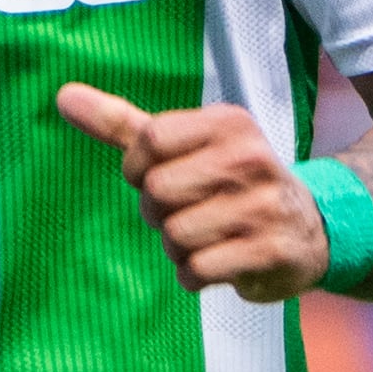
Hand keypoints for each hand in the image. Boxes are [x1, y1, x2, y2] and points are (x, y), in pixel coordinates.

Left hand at [54, 85, 330, 303]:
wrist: (309, 228)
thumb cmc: (227, 182)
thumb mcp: (182, 146)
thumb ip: (121, 123)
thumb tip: (63, 95)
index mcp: (228, 123)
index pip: (149, 140)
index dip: (138, 169)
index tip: (158, 176)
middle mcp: (251, 158)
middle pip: (158, 191)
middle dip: (158, 213)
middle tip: (184, 214)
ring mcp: (264, 206)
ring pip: (176, 236)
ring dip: (177, 248)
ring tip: (205, 238)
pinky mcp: (271, 251)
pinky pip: (198, 271)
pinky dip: (194, 276)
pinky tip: (216, 263)